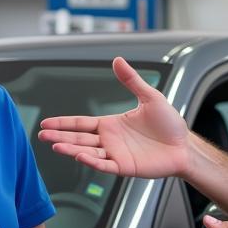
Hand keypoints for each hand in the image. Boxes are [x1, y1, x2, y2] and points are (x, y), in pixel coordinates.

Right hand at [39, 57, 189, 178]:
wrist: (184, 146)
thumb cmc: (169, 124)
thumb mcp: (149, 97)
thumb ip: (132, 80)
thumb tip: (118, 60)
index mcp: (111, 125)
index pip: (81, 123)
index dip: (64, 123)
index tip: (46, 123)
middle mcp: (110, 140)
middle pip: (79, 138)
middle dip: (60, 136)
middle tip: (42, 135)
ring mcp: (116, 155)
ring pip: (88, 152)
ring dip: (71, 149)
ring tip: (55, 145)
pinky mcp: (125, 167)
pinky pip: (104, 165)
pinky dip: (92, 161)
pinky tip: (80, 155)